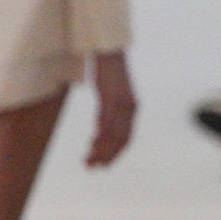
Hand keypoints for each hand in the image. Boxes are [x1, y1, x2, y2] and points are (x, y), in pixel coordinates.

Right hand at [86, 51, 136, 166]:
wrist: (111, 52)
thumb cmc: (109, 73)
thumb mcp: (110, 95)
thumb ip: (108, 112)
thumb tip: (100, 129)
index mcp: (132, 109)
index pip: (126, 139)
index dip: (115, 154)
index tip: (103, 165)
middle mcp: (130, 108)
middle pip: (120, 140)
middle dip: (106, 156)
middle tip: (92, 167)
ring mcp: (121, 102)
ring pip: (113, 133)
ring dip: (100, 149)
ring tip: (88, 158)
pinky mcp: (111, 96)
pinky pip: (107, 119)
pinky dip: (101, 133)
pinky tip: (93, 141)